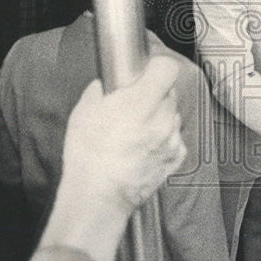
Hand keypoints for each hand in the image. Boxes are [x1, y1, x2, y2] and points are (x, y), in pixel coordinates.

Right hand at [61, 55, 185, 211]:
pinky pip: (175, 138)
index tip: (149, 68)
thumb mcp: (84, 111)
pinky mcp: (176, 158)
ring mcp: (172, 139)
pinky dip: (164, 138)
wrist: (98, 196)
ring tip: (136, 129)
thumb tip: (108, 83)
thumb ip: (102, 89)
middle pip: (169, 91)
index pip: (168, 67)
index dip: (158, 64)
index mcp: (141, 101)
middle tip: (134, 103)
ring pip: (172, 115)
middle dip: (154, 93)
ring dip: (159, 116)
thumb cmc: (89, 156)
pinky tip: (144, 146)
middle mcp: (162, 118)